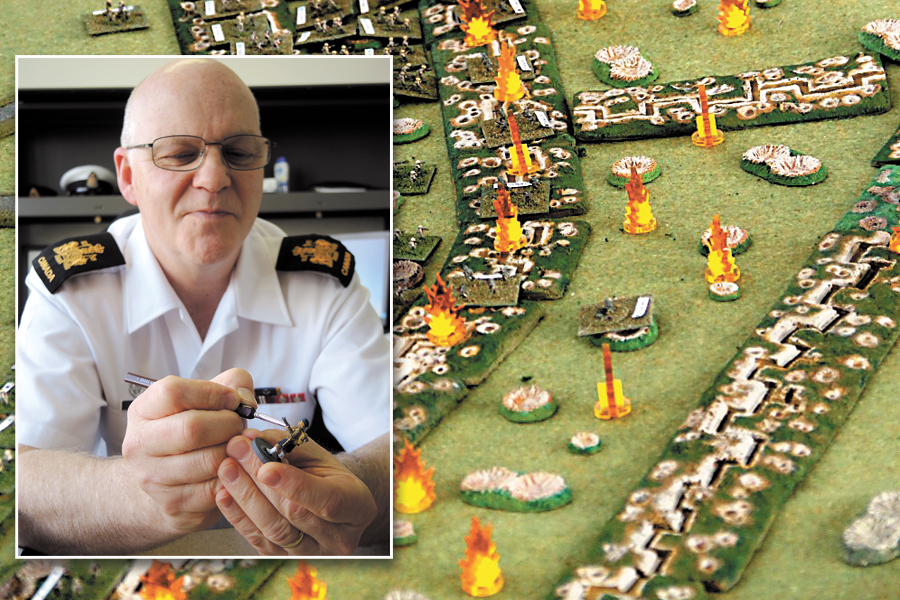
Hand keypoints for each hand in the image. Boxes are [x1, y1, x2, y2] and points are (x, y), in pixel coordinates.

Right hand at [121, 368, 256, 536]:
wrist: (167, 480)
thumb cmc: (190, 430)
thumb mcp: (204, 399)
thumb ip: (231, 385)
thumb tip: (246, 403)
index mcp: (143, 410)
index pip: (173, 392)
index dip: (212, 393)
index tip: (232, 399)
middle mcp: (140, 444)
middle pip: (192, 428)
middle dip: (228, 423)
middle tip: (237, 426)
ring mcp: (153, 477)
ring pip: (209, 460)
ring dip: (234, 452)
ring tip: (235, 446)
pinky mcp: (173, 503)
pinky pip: (217, 488)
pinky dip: (233, 476)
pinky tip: (230, 468)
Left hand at [215, 428, 376, 554]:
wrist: (330, 502)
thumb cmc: (326, 474)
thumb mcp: (318, 455)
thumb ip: (289, 446)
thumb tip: (252, 439)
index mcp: (357, 507)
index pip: (326, 500)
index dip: (294, 485)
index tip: (266, 467)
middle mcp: (339, 538)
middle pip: (293, 514)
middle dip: (260, 480)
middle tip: (238, 451)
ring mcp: (311, 553)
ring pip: (273, 530)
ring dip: (244, 496)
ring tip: (227, 467)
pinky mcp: (284, 558)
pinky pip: (257, 540)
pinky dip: (237, 516)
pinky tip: (224, 493)